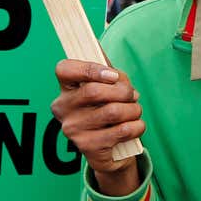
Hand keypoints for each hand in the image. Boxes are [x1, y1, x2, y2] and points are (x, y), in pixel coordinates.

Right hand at [52, 60, 143, 190]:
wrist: (111, 152)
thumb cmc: (108, 112)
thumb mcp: (106, 89)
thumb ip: (106, 70)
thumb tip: (100, 48)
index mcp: (65, 89)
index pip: (64, 69)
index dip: (90, 68)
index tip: (113, 75)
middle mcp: (63, 109)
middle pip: (94, 91)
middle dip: (123, 91)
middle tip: (132, 95)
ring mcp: (73, 129)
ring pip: (112, 111)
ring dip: (133, 109)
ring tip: (135, 111)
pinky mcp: (88, 147)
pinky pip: (122, 130)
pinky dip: (137, 126)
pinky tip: (135, 126)